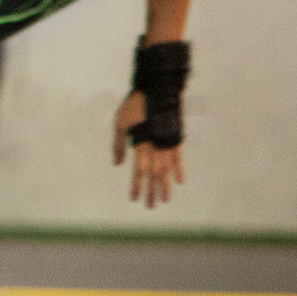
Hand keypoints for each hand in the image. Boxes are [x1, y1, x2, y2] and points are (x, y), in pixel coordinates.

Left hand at [112, 91, 182, 208]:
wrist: (157, 89)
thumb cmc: (134, 105)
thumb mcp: (120, 123)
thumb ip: (118, 145)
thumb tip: (117, 164)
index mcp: (142, 143)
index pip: (139, 171)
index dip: (137, 186)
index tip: (134, 198)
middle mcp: (156, 146)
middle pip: (155, 175)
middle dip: (152, 191)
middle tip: (150, 206)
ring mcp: (168, 142)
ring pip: (167, 170)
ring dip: (165, 185)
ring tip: (164, 199)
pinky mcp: (176, 137)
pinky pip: (178, 157)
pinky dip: (179, 169)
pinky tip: (179, 181)